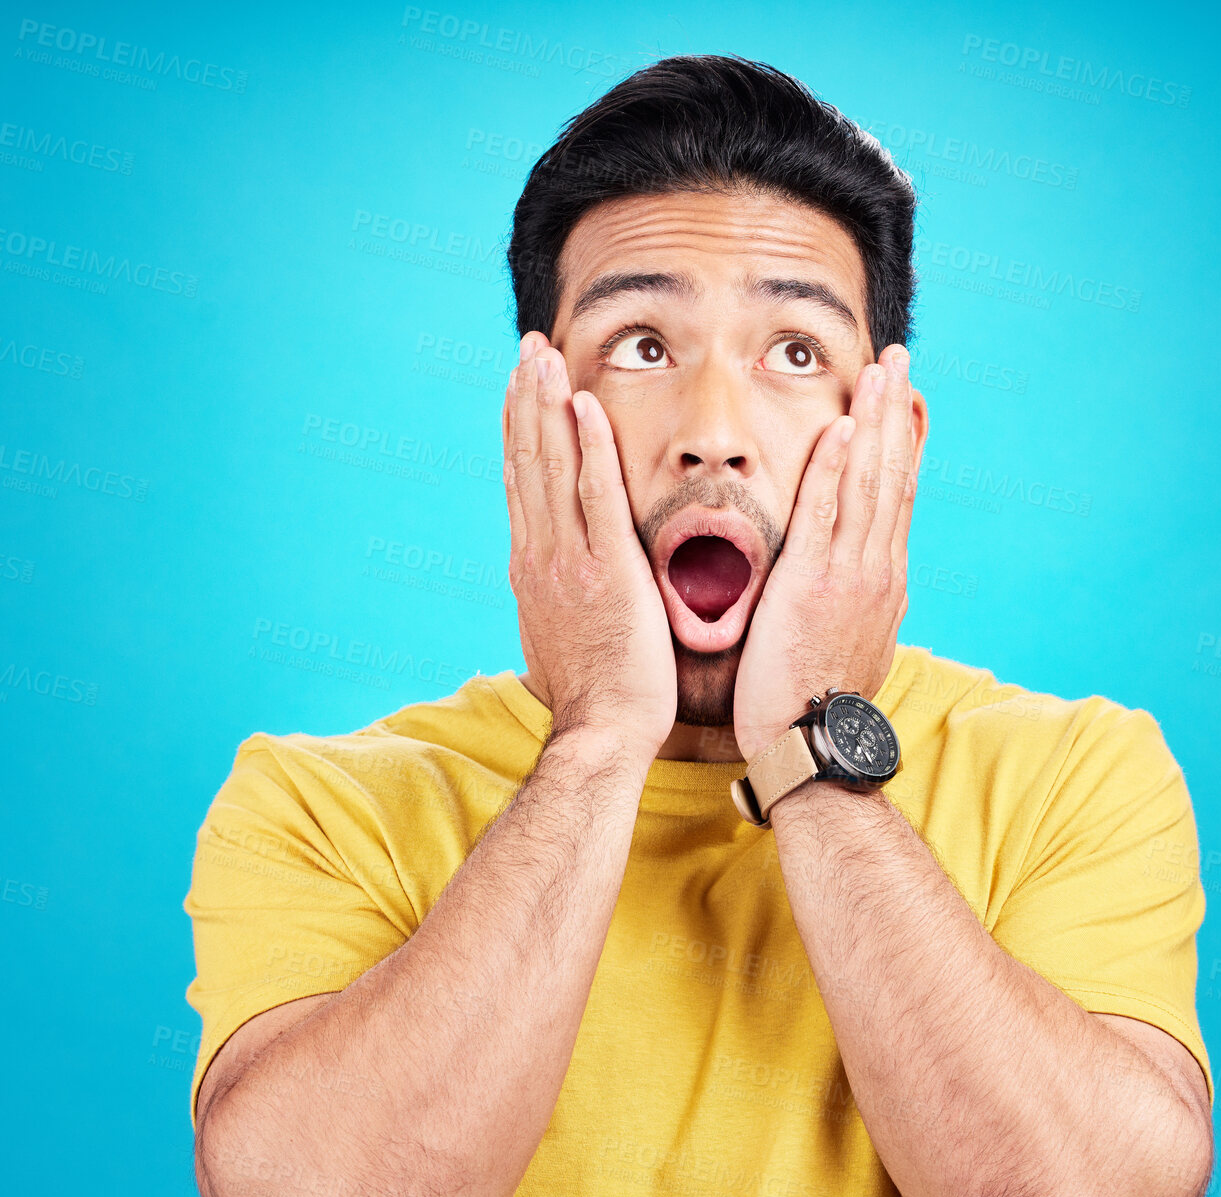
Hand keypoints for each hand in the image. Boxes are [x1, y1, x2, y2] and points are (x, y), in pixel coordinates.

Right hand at [502, 332, 676, 758]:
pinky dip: (589, 448)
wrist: (602, 731)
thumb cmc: (595, 692)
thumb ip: (556, 594)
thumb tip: (553, 579)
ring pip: (552, 467)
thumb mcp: (561, 633)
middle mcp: (541, 554)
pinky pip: (596, 496)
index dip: (521, 428)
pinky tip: (585, 407)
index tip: (522, 385)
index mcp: (532, 566)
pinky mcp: (608, 570)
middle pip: (528, 460)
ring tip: (545, 357)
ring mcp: (570, 560)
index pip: (522, 481)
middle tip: (529, 347)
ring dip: (548, 406)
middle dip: (527, 398)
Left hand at [733, 345, 918, 760]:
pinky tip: (843, 425)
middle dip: (896, 413)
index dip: (900, 444)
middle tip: (899, 359)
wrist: (813, 743)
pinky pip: (826, 512)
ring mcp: (851, 573)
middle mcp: (877, 569)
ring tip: (881, 370)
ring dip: (875, 420)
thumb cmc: (817, 703)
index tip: (902, 403)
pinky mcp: (814, 582)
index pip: (896, 497)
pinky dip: (837, 466)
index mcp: (883, 581)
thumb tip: (869, 593)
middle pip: (892, 474)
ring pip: (869, 482)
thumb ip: (858, 607)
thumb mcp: (850, 646)